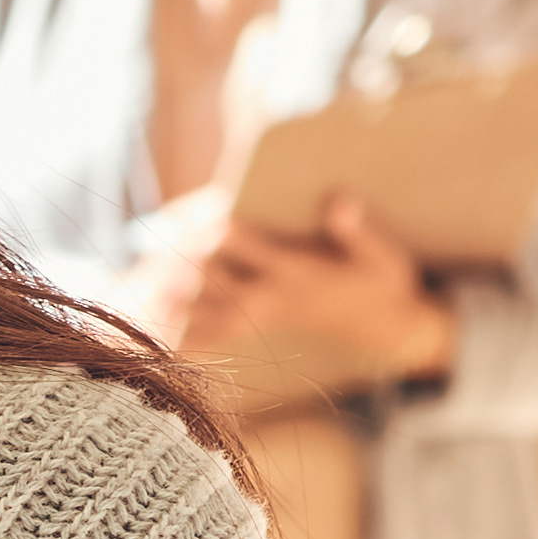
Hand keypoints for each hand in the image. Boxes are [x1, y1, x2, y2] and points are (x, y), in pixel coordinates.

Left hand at [168, 194, 456, 390]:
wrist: (389, 330)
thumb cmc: (384, 283)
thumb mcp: (384, 257)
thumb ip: (360, 231)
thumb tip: (339, 201)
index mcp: (301, 272)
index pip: (258, 251)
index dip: (230, 235)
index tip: (200, 220)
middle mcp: (277, 295)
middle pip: (223, 283)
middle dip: (191, 271)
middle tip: (156, 259)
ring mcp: (267, 312)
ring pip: (214, 311)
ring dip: (181, 304)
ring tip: (148, 294)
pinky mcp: (263, 322)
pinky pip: (220, 335)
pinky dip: (191, 337)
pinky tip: (161, 337)